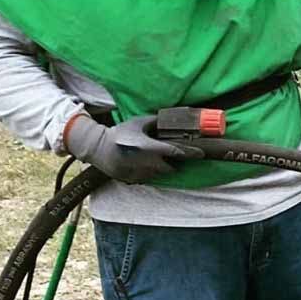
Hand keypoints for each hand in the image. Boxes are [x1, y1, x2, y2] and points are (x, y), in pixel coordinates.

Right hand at [64, 113, 201, 183]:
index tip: (202, 154)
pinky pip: (148, 178)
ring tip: (152, 158)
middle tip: (169, 156)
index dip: (191, 153)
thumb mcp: (138, 123)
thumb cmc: (121, 133)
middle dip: (173, 164)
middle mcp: (147, 163)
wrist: (98, 148)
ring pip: (159, 174)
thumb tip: (172, 119)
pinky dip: (149, 173)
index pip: (176, 152)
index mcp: (150, 148)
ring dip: (161, 168)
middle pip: (171, 168)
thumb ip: (155, 122)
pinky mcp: (133, 180)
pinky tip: (142, 164)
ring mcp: (140, 173)